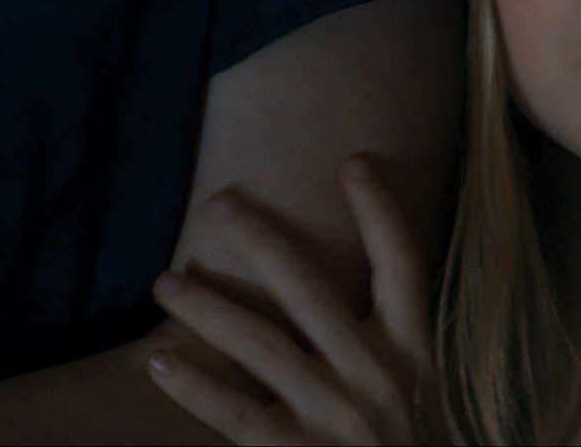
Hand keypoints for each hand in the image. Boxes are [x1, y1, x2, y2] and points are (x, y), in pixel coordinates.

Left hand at [147, 155, 432, 444]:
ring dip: (207, 306)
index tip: (354, 160)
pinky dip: (196, 387)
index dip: (380, 211)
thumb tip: (340, 292)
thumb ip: (389, 347)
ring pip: (262, 343)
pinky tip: (160, 363)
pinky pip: (236, 415)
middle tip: (218, 202)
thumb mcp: (420, 397)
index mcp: (416, 356)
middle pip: (313, 288)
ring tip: (163, 281)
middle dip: (262, 239)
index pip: (403, 266)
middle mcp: (379, 378)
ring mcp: (338, 419)